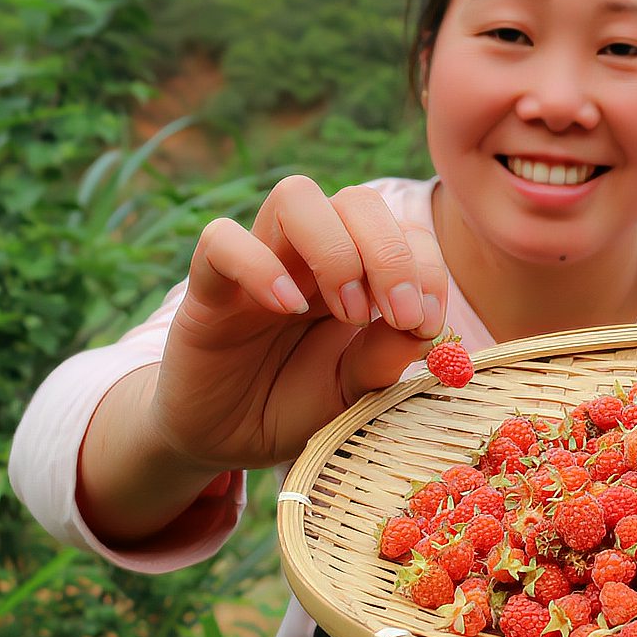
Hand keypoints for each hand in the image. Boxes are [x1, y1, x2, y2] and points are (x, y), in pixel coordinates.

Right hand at [149, 175, 448, 473]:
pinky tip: (287, 307)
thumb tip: (425, 327)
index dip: (426, 267)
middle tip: (398, 315)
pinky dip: (258, 265)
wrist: (226, 440)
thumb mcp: (354, 390)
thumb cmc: (296, 405)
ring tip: (348, 312)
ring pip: (295, 196)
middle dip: (391, 251)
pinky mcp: (207, 287)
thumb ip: (385, 357)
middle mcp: (311, 256)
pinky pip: (221, 240)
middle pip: (357, 201)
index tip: (429, 324)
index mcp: (358, 272)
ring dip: (335, 249)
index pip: (403, 231)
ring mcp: (259, 263)